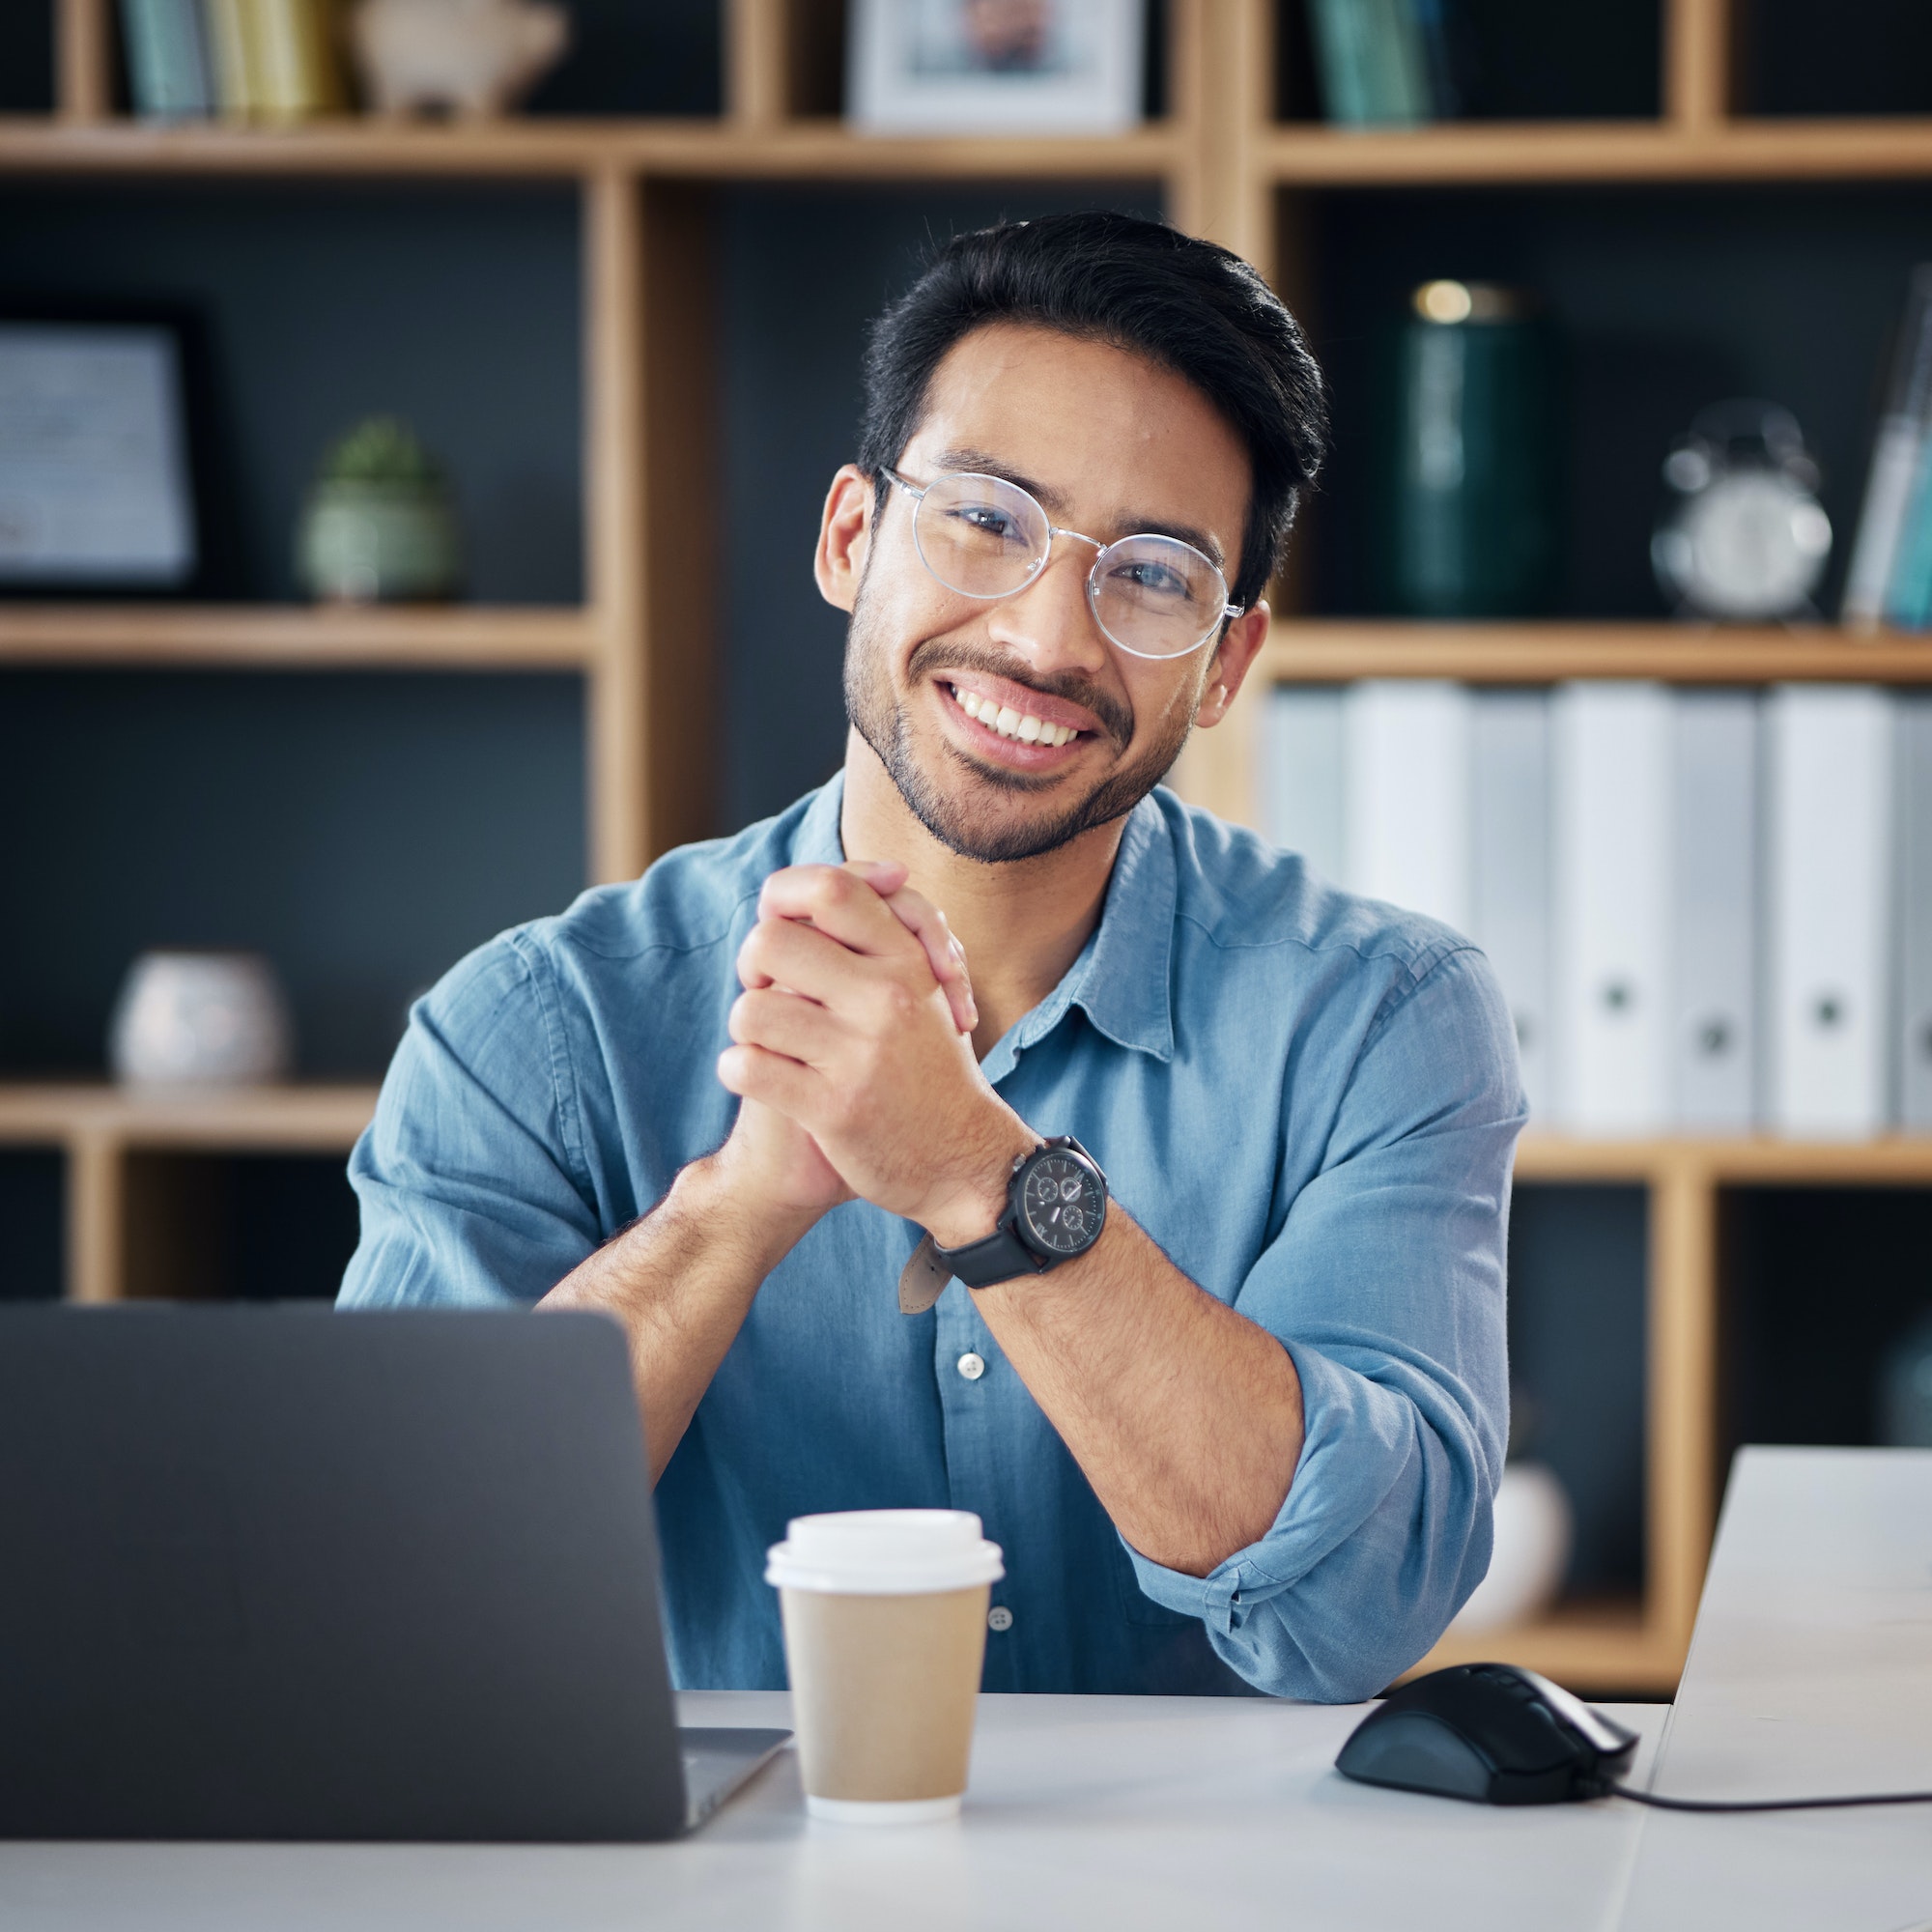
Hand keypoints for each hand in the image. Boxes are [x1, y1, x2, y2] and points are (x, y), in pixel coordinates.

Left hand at [719, 864, 1031, 1243]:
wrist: (965, 1161)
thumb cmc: (931, 1067)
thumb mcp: (924, 988)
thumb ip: (889, 932)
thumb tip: (872, 870)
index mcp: (906, 960)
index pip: (829, 888)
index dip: (784, 901)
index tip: (787, 933)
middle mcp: (885, 998)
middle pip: (770, 941)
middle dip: (753, 966)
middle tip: (768, 992)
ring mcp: (859, 1054)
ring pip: (751, 1008)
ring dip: (747, 1027)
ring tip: (769, 1043)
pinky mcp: (834, 1108)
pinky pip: (747, 1068)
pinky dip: (740, 1070)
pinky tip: (761, 1078)